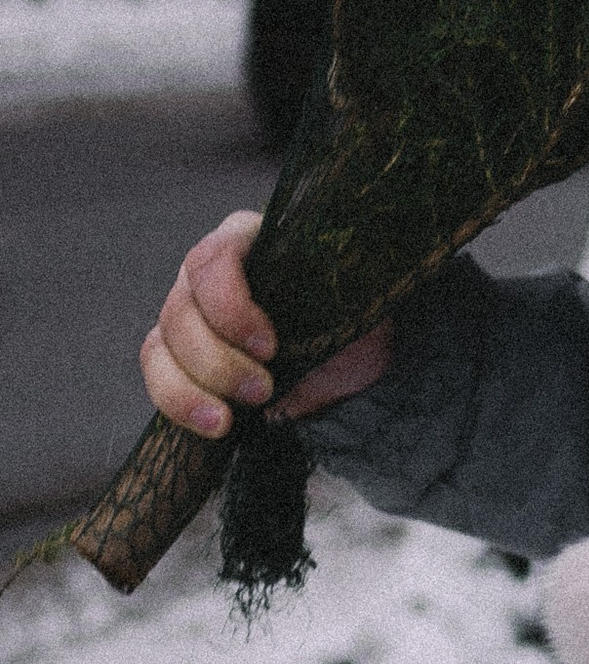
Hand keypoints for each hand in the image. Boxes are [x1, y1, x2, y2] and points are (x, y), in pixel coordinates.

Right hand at [139, 215, 392, 439]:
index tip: (269, 347)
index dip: (231, 308)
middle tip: (264, 390)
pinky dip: (179, 403)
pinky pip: (158, 375)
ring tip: (229, 419)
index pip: (213, 260)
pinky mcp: (176, 356)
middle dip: (218, 360)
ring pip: (160, 346)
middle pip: (180, 310)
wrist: (349, 363)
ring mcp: (185, 313)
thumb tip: (323, 279)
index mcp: (247, 239)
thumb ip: (332, 280)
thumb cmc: (351, 316)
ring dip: (192, 388)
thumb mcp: (354, 296)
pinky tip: (214, 424)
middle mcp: (205, 273)